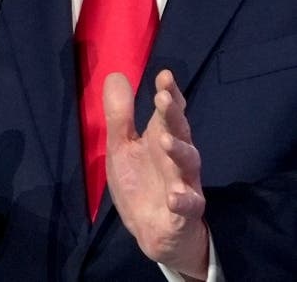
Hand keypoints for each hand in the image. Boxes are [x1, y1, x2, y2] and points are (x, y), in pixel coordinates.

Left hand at [104, 69, 208, 278]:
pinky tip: (175, 196)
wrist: (153, 232)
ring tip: (165, 140)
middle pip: (180, 131)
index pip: (168, 112)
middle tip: (163, 98)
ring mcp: (184, 183)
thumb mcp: (121, 147)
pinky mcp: (185, 212)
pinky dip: (184, 200)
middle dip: (173, 115)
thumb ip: (119, 115)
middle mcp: (176, 158)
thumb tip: (116, 74)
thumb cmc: (140, 183)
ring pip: (189, 164)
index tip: (164, 75)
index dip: (169, 94)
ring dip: (179, 151)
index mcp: (160, 139)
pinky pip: (189, 205)